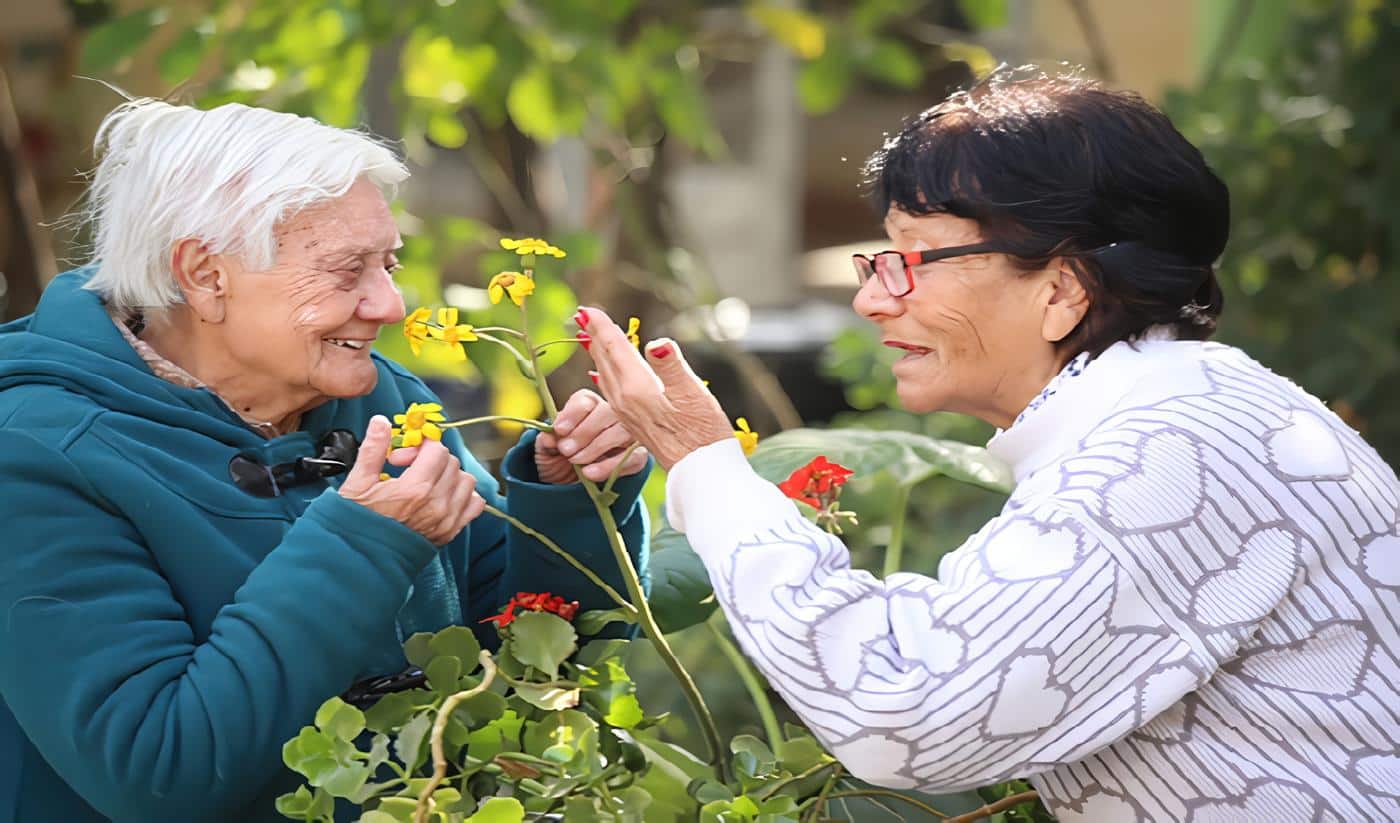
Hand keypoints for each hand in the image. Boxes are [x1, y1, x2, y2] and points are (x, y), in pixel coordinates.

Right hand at [339, 416, 486, 544]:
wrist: (361, 559)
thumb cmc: (357, 521)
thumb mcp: (358, 482)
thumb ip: (373, 449)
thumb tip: (382, 422)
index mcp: (415, 489)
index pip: (437, 450)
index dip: (419, 447)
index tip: (401, 457)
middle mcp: (437, 505)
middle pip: (451, 463)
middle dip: (432, 459)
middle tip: (409, 468)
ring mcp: (447, 520)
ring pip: (466, 481)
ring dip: (449, 475)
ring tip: (426, 481)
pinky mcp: (451, 532)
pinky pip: (475, 504)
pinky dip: (464, 496)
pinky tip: (443, 496)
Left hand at [535, 389, 649, 482]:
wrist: (570, 486)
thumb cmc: (559, 460)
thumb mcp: (545, 451)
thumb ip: (546, 440)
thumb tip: (550, 437)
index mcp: (586, 407)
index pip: (586, 400)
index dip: (573, 414)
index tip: (560, 431)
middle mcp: (610, 416)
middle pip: (607, 412)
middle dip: (585, 432)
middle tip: (567, 451)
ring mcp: (627, 435)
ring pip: (623, 431)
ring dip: (597, 448)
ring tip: (577, 462)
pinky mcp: (637, 456)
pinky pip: (633, 457)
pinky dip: (610, 466)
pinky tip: (590, 473)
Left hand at [576, 306, 732, 470]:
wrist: (700, 473)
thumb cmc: (703, 434)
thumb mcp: (692, 395)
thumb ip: (671, 366)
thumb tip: (656, 342)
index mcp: (637, 388)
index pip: (615, 349)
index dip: (603, 327)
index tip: (588, 309)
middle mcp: (625, 401)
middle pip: (604, 360)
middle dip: (594, 337)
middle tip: (583, 316)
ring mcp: (626, 414)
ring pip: (605, 376)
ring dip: (598, 354)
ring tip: (592, 338)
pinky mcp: (633, 424)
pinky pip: (610, 391)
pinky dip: (605, 373)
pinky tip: (605, 374)